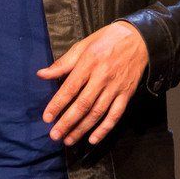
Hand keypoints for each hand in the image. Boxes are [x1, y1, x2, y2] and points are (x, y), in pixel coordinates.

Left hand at [37, 20, 147, 145]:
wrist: (138, 39)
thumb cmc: (106, 40)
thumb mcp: (83, 46)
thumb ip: (63, 63)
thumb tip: (41, 74)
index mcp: (89, 63)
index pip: (70, 88)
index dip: (57, 104)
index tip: (47, 118)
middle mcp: (102, 77)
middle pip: (83, 104)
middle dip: (67, 122)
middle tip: (55, 135)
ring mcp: (115, 87)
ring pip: (97, 113)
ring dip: (82, 129)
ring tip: (69, 139)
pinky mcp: (126, 94)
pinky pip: (115, 115)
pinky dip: (104, 129)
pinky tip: (93, 139)